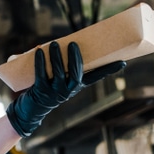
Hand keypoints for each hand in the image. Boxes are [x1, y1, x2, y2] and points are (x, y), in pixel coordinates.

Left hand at [6, 41, 124, 136]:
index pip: (96, 77)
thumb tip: (51, 42)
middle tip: (73, 44)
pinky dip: (41, 62)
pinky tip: (40, 52)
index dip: (109, 70)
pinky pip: (42, 74)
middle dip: (75, 58)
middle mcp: (68, 90)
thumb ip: (58, 64)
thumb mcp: (57, 79)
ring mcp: (55, 92)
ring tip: (55, 44)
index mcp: (77, 86)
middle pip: (77, 74)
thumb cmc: (45, 89)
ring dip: (57, 57)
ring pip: (59, 72)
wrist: (31, 110)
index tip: (122, 61)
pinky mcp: (41, 90)